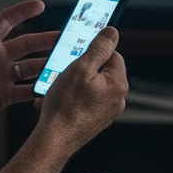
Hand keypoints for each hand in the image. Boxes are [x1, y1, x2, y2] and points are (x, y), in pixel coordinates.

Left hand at [0, 0, 59, 137]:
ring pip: (31, 66)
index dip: (23, 12)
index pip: (8, 21)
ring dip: (47, 63)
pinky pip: (27, 90)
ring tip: (65, 61)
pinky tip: (52, 86)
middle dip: (46, 39)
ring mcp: (2, 76)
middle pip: (27, 44)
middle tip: (66, 37)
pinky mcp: (5, 95)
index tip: (40, 5)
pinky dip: (40, 89)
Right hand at [35, 26, 126, 151]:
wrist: (54, 140)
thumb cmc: (65, 105)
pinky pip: (85, 102)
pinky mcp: (95, 122)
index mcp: (118, 84)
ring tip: (57, 90)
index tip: (76, 56)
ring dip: (74, 85)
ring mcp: (107, 113)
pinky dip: (72, 99)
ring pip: (91, 87)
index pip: (113, 55)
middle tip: (64, 74)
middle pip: (102, 72)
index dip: (93, 53)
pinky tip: (57, 102)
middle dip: (81, 70)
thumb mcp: (80, 68)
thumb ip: (98, 48)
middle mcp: (117, 99)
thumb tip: (112, 32)